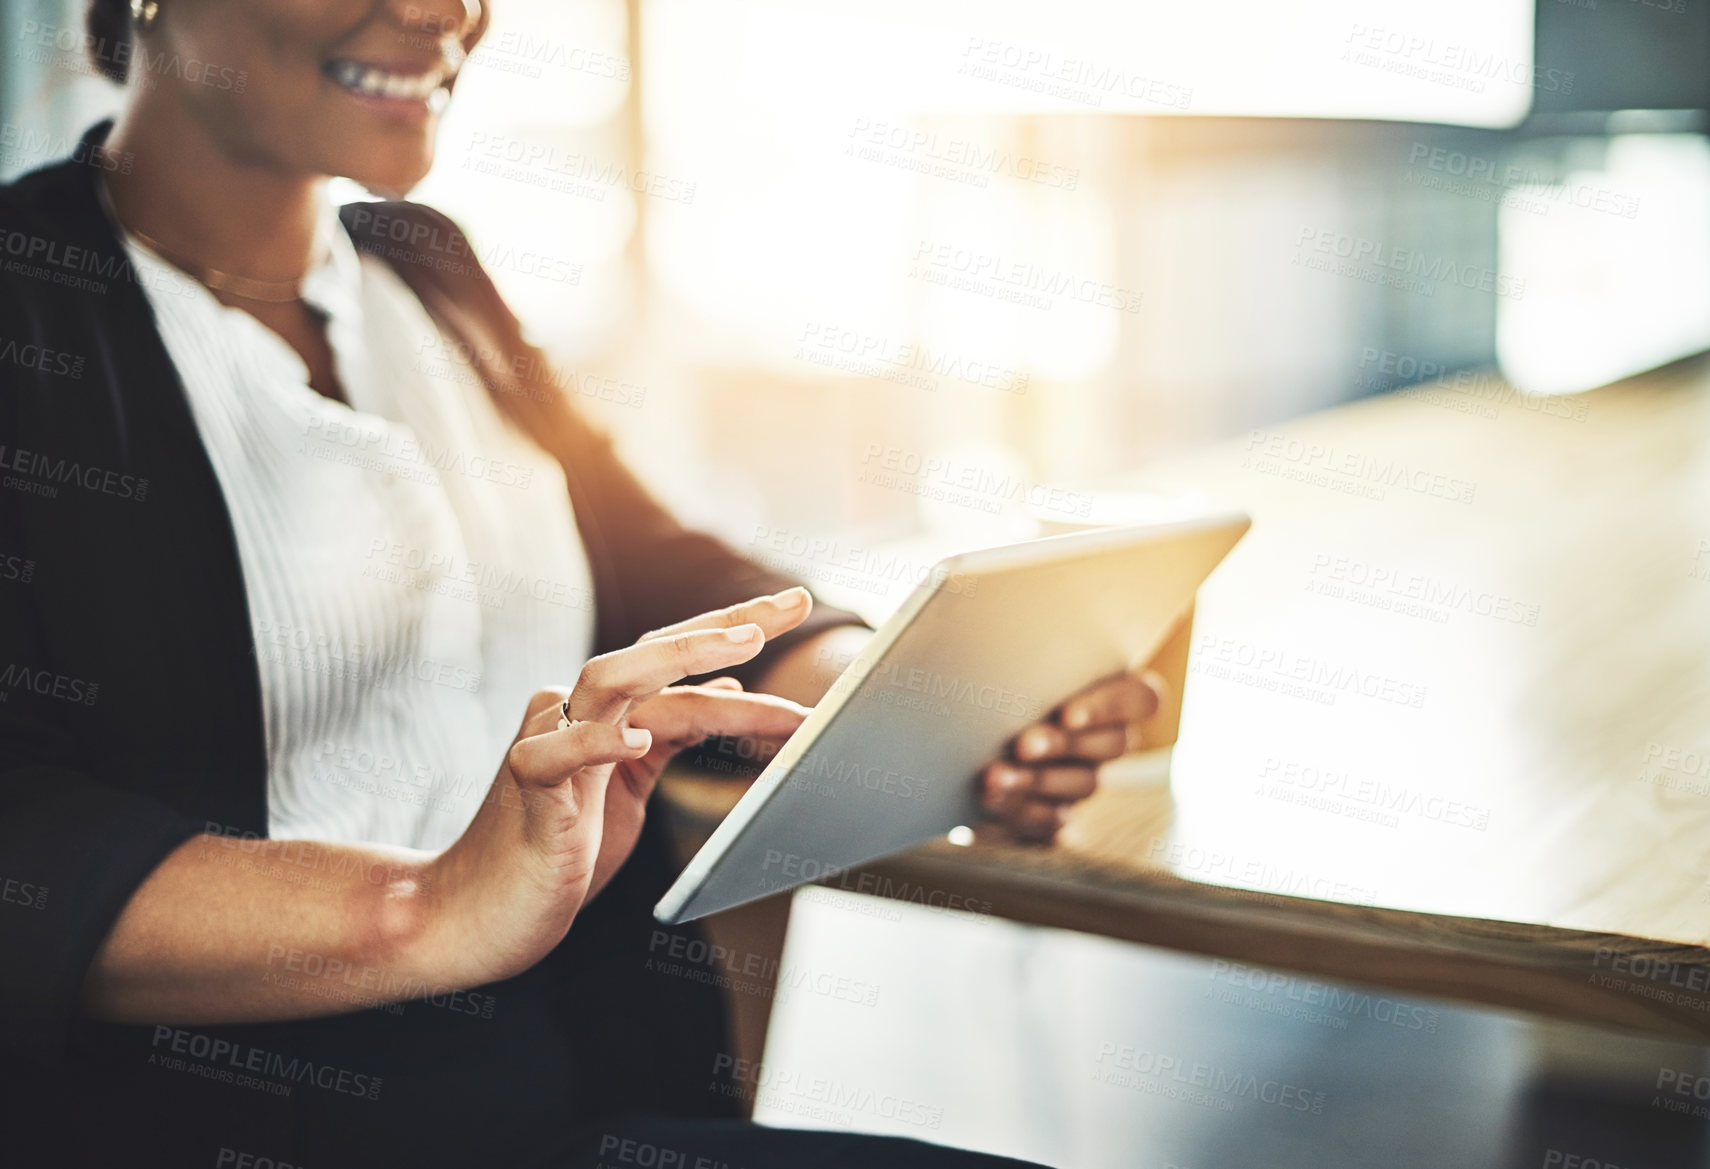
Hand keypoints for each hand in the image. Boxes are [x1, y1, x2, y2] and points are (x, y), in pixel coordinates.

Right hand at [420, 590, 814, 987]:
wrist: (476, 914)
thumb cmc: (554, 850)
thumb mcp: (631, 785)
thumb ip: (669, 734)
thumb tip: (727, 693)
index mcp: (604, 711)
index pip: (674, 654)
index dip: (734, 626)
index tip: (796, 605)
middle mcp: (574, 711)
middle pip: (652, 650)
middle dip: (725, 625)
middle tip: (791, 609)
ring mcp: (545, 742)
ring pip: (610, 679)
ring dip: (679, 659)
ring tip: (741, 650)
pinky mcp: (526, 789)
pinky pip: (556, 753)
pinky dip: (598, 742)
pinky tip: (637, 742)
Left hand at [978, 671, 1162, 841]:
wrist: (963, 738)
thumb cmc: (998, 679)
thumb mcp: (1012, 661)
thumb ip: (1022, 653)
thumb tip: (991, 624)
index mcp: (1111, 693)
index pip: (1143, 698)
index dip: (1110, 708)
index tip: (1067, 714)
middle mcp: (1107, 739)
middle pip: (1112, 745)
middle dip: (1063, 746)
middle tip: (1023, 746)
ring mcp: (1084, 778)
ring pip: (1080, 785)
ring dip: (1035, 782)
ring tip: (993, 777)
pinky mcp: (1054, 814)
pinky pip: (1052, 822)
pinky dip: (1019, 811)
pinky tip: (989, 800)